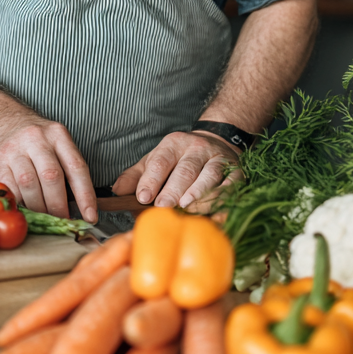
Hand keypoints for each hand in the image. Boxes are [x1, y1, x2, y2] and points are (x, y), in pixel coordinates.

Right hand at [0, 106, 97, 222]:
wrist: (1, 119)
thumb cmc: (34, 138)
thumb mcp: (54, 142)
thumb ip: (66, 167)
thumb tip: (80, 207)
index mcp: (57, 135)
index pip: (76, 167)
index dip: (85, 195)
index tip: (90, 217)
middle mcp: (36, 138)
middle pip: (51, 177)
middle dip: (58, 205)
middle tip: (61, 220)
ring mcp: (15, 148)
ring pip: (29, 184)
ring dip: (38, 207)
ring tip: (43, 217)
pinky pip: (9, 187)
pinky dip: (19, 202)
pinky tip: (24, 208)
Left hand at [112, 130, 240, 208]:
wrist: (215, 141)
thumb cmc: (180, 158)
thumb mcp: (155, 159)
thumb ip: (136, 175)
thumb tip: (117, 191)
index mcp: (173, 144)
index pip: (160, 161)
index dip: (151, 180)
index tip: (143, 197)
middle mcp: (196, 149)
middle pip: (185, 170)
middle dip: (173, 190)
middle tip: (163, 207)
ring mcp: (217, 159)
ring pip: (209, 176)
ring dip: (198, 194)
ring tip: (187, 207)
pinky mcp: (236, 171)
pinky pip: (230, 185)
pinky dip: (222, 198)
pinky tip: (214, 212)